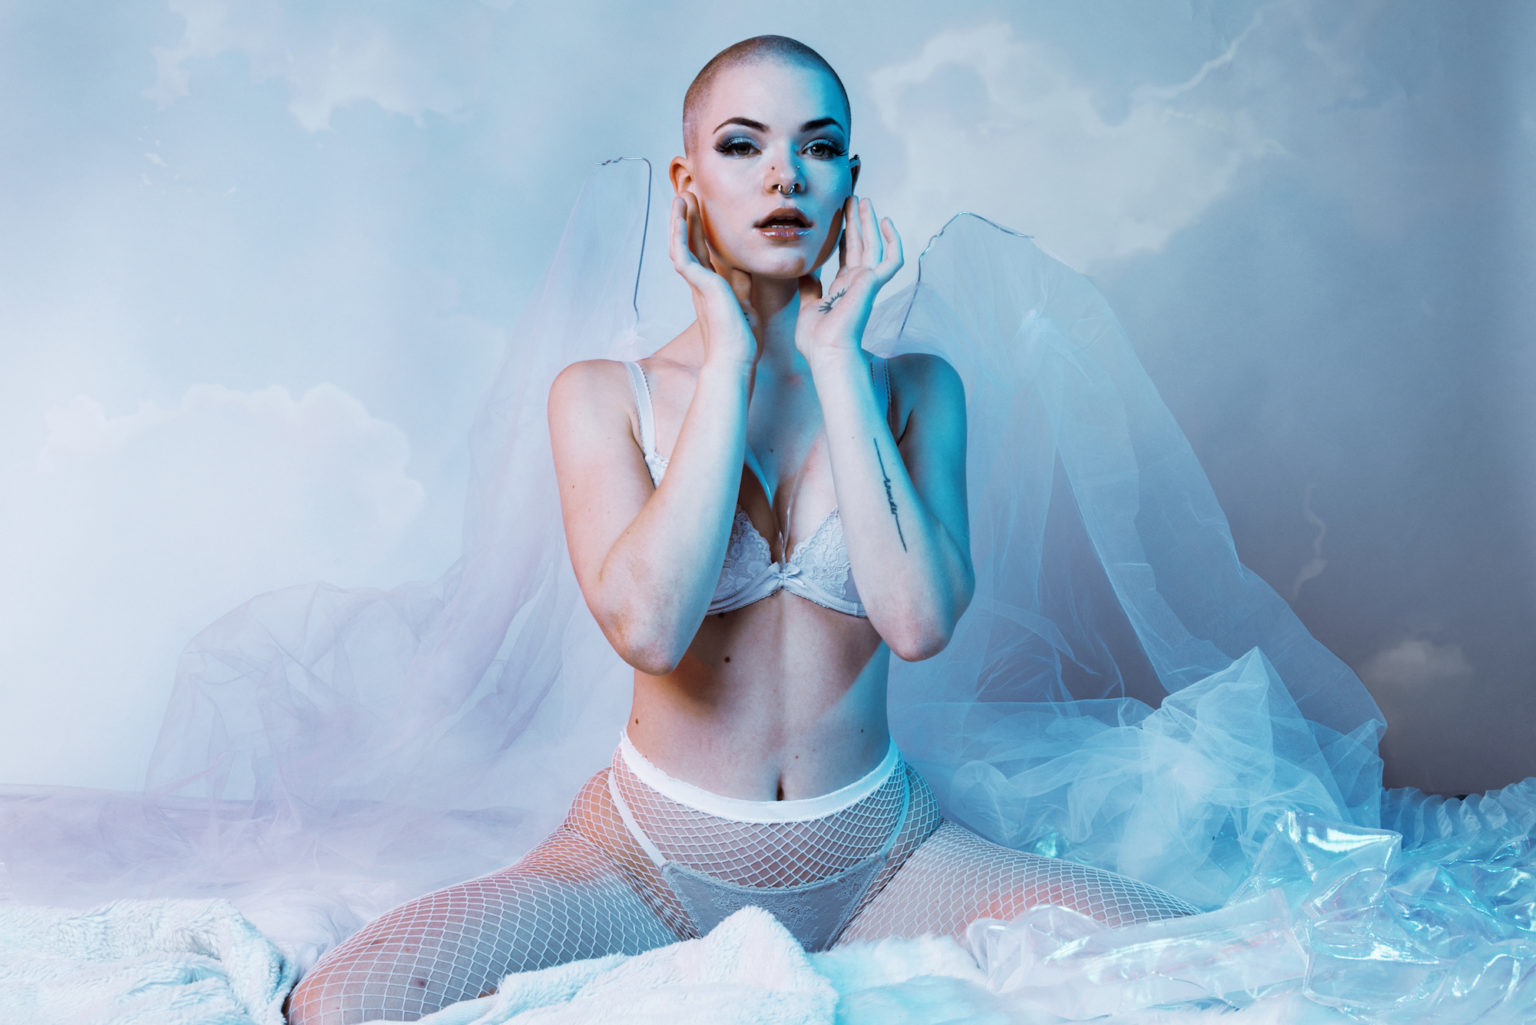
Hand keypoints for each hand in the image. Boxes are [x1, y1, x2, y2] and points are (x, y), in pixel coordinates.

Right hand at [669, 191, 757, 367]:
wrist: (736, 359)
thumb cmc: (741, 340)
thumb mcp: (746, 303)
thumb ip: (742, 284)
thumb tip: (744, 266)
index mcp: (711, 289)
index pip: (704, 254)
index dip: (701, 233)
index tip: (701, 213)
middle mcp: (699, 285)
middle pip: (690, 245)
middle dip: (688, 220)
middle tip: (687, 196)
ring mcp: (697, 285)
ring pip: (682, 246)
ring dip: (680, 221)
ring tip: (681, 197)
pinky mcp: (699, 285)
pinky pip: (683, 255)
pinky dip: (680, 234)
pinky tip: (680, 216)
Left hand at [795, 195, 902, 364]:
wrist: (826, 352)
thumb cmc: (817, 340)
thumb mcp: (808, 307)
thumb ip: (809, 288)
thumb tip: (803, 271)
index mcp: (843, 290)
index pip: (845, 256)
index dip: (843, 235)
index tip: (838, 216)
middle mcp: (858, 284)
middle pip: (859, 245)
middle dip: (855, 221)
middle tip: (851, 198)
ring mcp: (867, 283)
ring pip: (873, 245)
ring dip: (868, 222)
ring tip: (862, 200)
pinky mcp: (874, 284)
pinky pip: (892, 259)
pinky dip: (892, 240)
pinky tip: (885, 221)